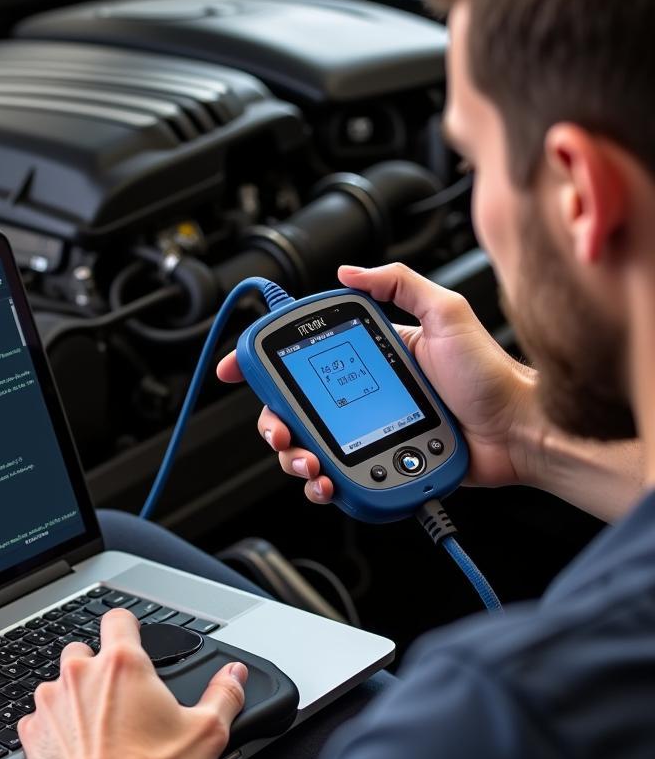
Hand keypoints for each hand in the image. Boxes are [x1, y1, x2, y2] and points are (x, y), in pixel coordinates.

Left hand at [18, 609, 247, 758]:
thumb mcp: (207, 732)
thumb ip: (224, 695)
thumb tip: (234, 676)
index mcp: (122, 664)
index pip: (118, 619)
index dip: (128, 627)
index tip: (132, 639)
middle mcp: (80, 675)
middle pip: (83, 650)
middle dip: (98, 668)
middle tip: (120, 699)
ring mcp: (51, 703)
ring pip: (58, 684)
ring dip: (74, 699)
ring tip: (99, 731)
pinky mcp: (32, 734)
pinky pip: (39, 719)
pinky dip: (54, 729)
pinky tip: (75, 750)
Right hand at [217, 263, 537, 504]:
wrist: (518, 434)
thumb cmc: (491, 377)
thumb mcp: (448, 314)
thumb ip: (402, 285)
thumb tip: (350, 273)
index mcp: (372, 359)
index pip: (307, 357)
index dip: (266, 364)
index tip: (239, 370)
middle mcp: (363, 396)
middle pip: (295, 410)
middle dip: (275, 424)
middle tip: (280, 433)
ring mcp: (368, 433)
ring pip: (308, 448)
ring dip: (295, 459)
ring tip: (310, 464)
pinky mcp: (378, 464)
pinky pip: (335, 477)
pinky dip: (322, 484)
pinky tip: (329, 483)